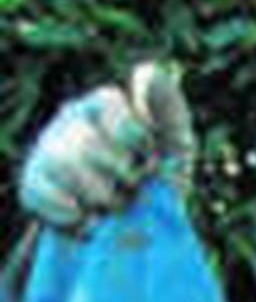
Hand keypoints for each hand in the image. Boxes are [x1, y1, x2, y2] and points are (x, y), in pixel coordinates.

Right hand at [18, 64, 194, 232]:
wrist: (135, 232)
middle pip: (88, 139)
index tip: (149, 158)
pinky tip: (88, 218)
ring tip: (113, 206)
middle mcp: (72, 119)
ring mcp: (49, 147)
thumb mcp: (175, 146)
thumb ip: (168, 108)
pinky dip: (71, 212)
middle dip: (121, 174)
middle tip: (134, 188)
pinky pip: (41, 190)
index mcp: (104, 105)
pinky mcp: (34, 181)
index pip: (108, 101)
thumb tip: (146, 69)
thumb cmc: (158, 181)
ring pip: (64, 162)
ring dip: (99, 195)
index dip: (132, 136)